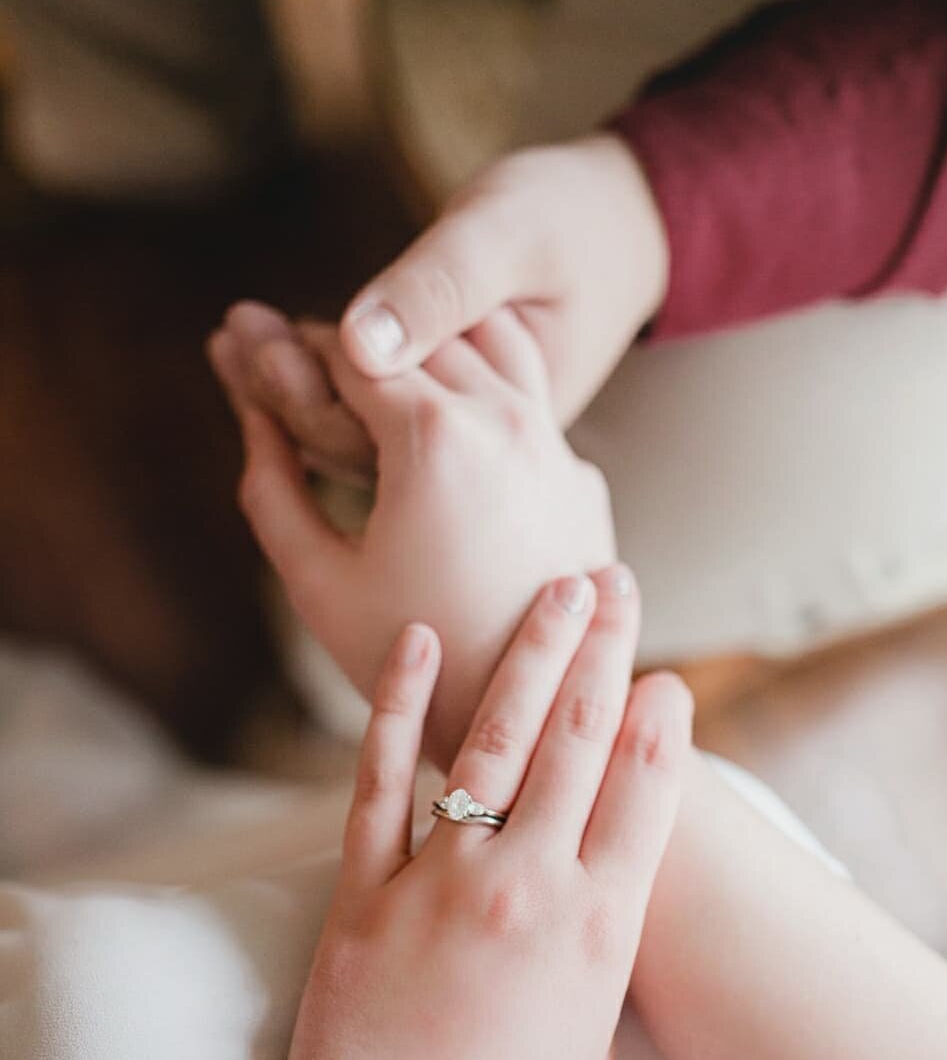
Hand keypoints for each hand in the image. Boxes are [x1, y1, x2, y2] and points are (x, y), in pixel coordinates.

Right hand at [208, 307, 615, 766]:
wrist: (529, 720)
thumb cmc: (413, 658)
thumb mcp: (318, 580)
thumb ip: (272, 487)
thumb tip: (252, 415)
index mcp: (435, 436)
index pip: (350, 350)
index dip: (299, 347)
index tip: (261, 348)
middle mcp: (507, 421)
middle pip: (420, 339)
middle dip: (357, 341)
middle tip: (304, 353)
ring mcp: (558, 448)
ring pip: (486, 353)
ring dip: (428, 350)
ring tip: (379, 375)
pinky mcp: (583, 481)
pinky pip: (531, 409)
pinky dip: (483, 396)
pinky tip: (447, 424)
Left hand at [211, 577, 692, 1059]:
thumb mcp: (590, 1041)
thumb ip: (599, 944)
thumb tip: (603, 870)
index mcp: (599, 934)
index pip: (647, 796)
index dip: (662, 723)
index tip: (669, 669)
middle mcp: (526, 889)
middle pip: (577, 742)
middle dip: (603, 651)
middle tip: (616, 581)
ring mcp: (439, 882)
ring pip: (494, 740)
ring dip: (529, 654)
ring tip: (554, 590)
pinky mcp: (362, 894)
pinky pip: (380, 779)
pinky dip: (396, 705)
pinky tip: (420, 642)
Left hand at [232, 134, 668, 473]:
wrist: (630, 228)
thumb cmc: (571, 220)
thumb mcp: (507, 237)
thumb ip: (438, 290)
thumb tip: (356, 341)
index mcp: (506, 424)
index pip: (386, 429)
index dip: (310, 387)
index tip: (254, 340)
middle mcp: (487, 451)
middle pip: (365, 442)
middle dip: (286, 389)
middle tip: (233, 335)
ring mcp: (475, 441)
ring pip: (366, 435)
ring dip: (293, 388)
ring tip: (234, 337)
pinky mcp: (462, 420)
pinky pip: (378, 417)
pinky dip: (321, 378)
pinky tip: (270, 342)